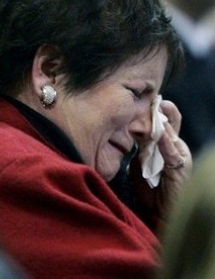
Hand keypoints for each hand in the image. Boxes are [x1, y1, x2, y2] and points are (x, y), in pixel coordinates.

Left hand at [130, 100, 192, 228]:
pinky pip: (171, 150)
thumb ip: (140, 146)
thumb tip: (131, 131)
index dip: (154, 109)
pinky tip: (159, 131)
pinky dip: (164, 140)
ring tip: (154, 107)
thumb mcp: (141, 161)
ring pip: (170, 132)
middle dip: (160, 109)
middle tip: (150, 97)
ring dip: (159, 122)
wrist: (158, 212)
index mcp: (165, 143)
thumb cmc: (149, 187)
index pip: (163, 120)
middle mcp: (174, 145)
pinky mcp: (179, 166)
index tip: (142, 98)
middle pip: (170, 121)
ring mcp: (178, 154)